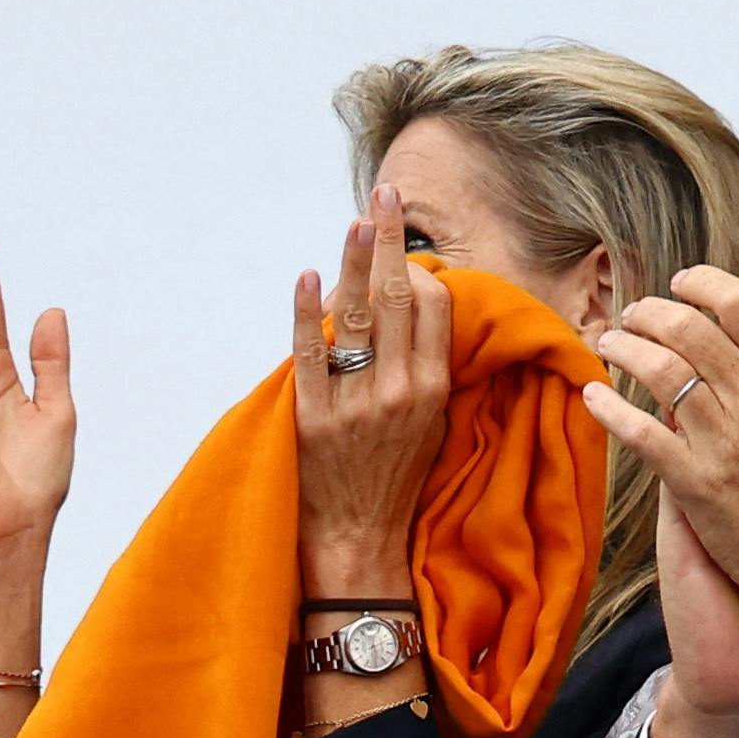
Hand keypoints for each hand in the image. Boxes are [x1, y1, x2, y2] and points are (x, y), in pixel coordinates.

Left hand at [291, 183, 450, 605]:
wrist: (359, 543)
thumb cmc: (396, 481)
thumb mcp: (432, 425)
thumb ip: (426, 369)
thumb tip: (416, 309)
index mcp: (431, 392)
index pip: (431, 309)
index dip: (416, 270)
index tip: (403, 247)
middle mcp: (397, 393)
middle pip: (394, 299)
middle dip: (390, 241)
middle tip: (385, 194)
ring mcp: (353, 406)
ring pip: (354, 319)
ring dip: (353, 262)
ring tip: (356, 220)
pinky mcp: (312, 419)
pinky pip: (308, 356)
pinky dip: (306, 314)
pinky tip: (308, 276)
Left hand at [584, 268, 738, 631]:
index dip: (705, 284)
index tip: (683, 284)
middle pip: (690, 331)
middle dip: (652, 312)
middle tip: (635, 313)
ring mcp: (723, 443)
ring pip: (660, 374)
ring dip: (625, 349)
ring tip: (610, 344)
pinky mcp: (695, 484)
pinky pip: (642, 434)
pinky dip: (611, 409)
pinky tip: (592, 395)